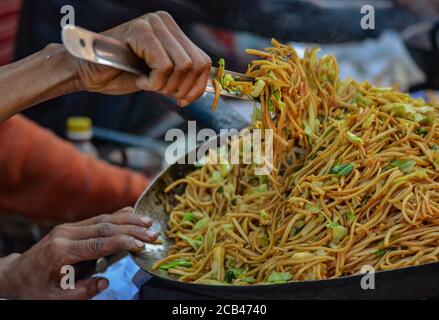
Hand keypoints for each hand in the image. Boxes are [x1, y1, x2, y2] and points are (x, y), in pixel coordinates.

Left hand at [0, 207, 156, 299]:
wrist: (17, 274)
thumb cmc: (35, 288)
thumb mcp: (54, 298)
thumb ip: (80, 291)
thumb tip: (104, 281)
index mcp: (62, 250)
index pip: (99, 242)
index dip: (123, 242)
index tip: (142, 245)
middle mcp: (66, 234)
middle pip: (105, 227)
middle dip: (132, 229)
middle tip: (153, 233)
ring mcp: (69, 228)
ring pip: (104, 218)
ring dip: (128, 219)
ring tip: (148, 221)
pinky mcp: (72, 227)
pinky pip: (98, 218)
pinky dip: (117, 215)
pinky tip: (131, 212)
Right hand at [73, 11, 211, 106]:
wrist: (88, 73)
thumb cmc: (122, 74)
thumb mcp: (161, 76)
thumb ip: (182, 74)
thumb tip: (209, 85)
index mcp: (173, 31)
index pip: (203, 61)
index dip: (197, 87)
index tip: (183, 99)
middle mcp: (165, 22)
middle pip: (196, 65)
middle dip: (180, 88)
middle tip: (160, 91)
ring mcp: (153, 24)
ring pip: (182, 66)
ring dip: (165, 85)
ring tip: (147, 83)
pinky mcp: (141, 30)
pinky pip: (163, 66)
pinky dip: (153, 82)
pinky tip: (139, 79)